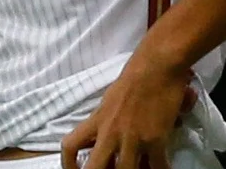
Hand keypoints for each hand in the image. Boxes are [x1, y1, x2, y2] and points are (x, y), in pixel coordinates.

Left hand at [60, 47, 194, 168]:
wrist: (156, 66)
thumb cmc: (134, 78)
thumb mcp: (109, 100)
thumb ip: (104, 120)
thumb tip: (104, 137)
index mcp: (96, 120)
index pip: (70, 145)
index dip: (68, 164)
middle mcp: (110, 132)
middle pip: (95, 167)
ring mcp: (132, 138)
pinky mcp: (155, 140)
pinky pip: (157, 167)